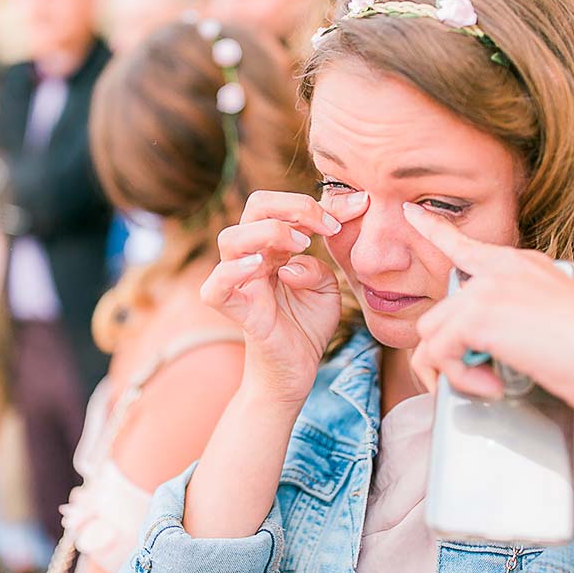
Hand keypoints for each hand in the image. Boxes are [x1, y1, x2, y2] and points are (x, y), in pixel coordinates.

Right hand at [201, 190, 368, 405]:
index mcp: (273, 247)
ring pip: (231, 238)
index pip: (286, 206)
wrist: (295, 371)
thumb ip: (321, 264)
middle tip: (327, 226)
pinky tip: (259, 267)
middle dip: (294, 206)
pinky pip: (215, 287)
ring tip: (301, 245)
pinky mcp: (235, 310)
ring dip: (269, 232)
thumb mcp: (327, 288)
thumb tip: (300, 255)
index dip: (320, 202)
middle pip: (256, 206)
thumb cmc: (306, 326)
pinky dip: (232, 272)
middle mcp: (252, 257)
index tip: (358, 208)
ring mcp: (239, 283)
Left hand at [403, 202, 573, 411]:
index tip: (411, 213)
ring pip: (431, 334)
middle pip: (439, 312)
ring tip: (489, 386)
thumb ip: (516, 319)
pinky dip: (460, 379)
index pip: (466, 245)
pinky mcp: (479, 315)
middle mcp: (501, 269)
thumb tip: (482, 346)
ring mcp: (487, 289)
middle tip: (479, 381)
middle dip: (447, 355)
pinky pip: (439, 353)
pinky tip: (494, 387)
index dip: (433, 230)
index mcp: (522, 265)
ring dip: (452, 371)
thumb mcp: (554, 322)